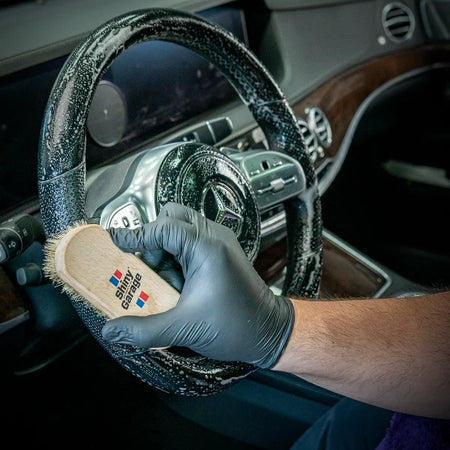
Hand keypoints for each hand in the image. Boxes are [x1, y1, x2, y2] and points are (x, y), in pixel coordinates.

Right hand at [101, 202, 293, 368]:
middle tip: (144, 267)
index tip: (115, 242)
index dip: (136, 234)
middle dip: (152, 240)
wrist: (268, 332)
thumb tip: (114, 330)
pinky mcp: (218, 255)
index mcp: (208, 248)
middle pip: (172, 218)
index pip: (163, 227)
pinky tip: (174, 285)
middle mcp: (214, 239)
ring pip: (179, 231)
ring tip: (162, 282)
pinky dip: (174, 259)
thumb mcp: (184, 327)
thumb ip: (143, 329)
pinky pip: (188, 245)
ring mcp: (217, 245)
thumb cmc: (239, 326)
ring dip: (163, 252)